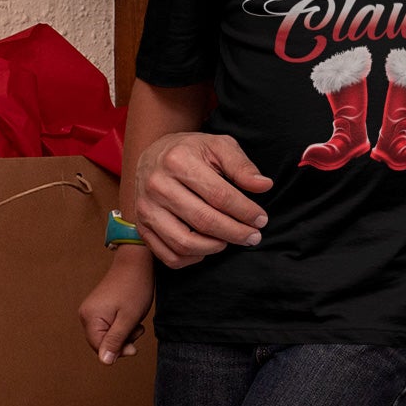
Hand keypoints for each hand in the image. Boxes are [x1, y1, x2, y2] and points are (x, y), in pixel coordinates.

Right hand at [78, 251, 152, 363]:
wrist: (136, 263)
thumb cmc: (135, 288)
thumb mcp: (128, 318)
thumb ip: (116, 341)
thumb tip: (105, 362)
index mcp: (90, 318)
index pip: (99, 348)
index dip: (117, 351)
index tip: (134, 347)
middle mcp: (85, 315)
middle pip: (102, 342)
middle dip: (122, 341)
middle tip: (137, 329)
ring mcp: (91, 310)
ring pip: (107, 335)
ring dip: (124, 333)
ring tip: (135, 321)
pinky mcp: (98, 308)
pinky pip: (108, 325)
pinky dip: (122, 325)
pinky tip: (131, 316)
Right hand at [135, 132, 272, 268]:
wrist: (154, 153)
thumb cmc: (192, 151)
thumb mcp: (219, 146)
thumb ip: (242, 166)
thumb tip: (264, 185)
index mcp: (178, 161)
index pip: (219, 195)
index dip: (245, 211)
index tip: (261, 219)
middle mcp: (157, 186)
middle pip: (204, 220)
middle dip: (236, 233)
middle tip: (254, 236)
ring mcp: (146, 208)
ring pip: (184, 242)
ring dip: (214, 247)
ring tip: (230, 240)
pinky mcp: (142, 226)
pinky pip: (167, 255)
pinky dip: (191, 258)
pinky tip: (208, 247)